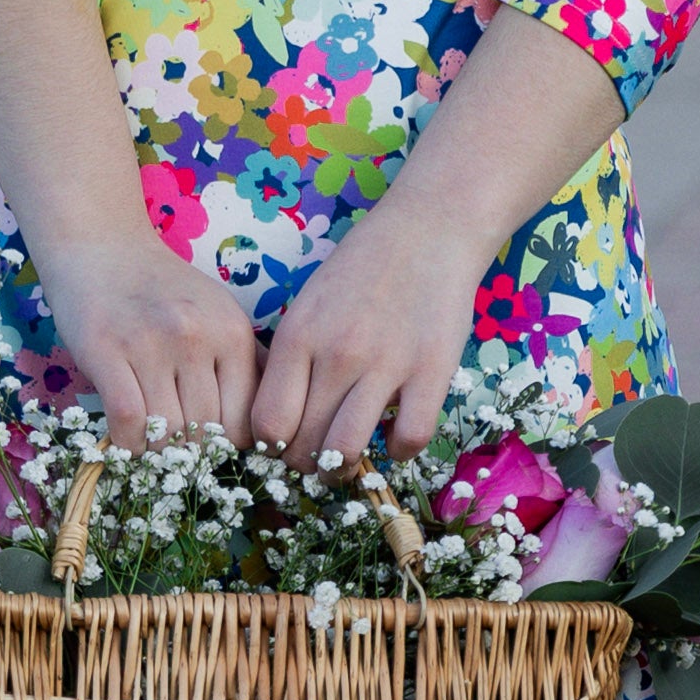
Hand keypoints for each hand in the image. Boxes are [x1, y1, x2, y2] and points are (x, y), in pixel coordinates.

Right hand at [35, 227, 259, 443]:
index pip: (245, 422)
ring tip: (152, 445)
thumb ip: (246, 363)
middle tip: (177, 453)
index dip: (229, 448)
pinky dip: (129, 443)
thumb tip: (271, 424)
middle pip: (206, 432)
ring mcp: (150, 343)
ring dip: (158, 451)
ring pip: (167, 432)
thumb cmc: (165, 292)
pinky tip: (128, 437)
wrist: (102, 249)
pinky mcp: (105, 350)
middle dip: (192, 452)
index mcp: (232, 333)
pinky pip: (127, 421)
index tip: (212, 449)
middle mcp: (196, 336)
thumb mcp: (220, 315)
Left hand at [249, 198, 486, 476]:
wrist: (428, 231)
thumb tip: (272, 422)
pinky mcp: (433, 371)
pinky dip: (398, 451)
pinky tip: (394, 437)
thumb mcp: (308, 305)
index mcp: (299, 336)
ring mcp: (387, 364)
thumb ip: (291, 359)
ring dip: (344, 469)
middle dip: (305, 463)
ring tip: (346, 462)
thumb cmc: (361, 269)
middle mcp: (338, 353)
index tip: (283, 447)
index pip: (267, 423)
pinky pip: (408, 438)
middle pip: (304, 445)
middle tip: (315, 459)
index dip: (272, 448)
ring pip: (349, 450)